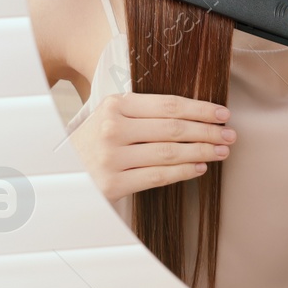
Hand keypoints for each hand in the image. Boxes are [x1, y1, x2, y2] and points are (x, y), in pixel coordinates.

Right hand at [70, 92, 235, 201]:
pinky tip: (199, 168)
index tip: (223, 114)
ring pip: (169, 152)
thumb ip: (142, 111)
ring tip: (221, 152)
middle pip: (173, 128)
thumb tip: (193, 113)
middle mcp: (112, 128)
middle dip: (207, 131)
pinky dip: (183, 171)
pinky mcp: (112, 183)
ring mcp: (111, 157)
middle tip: (230, 135)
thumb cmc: (92, 142)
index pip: (169, 104)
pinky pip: (158, 176)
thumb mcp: (109, 117)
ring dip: (202, 152)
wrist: (56, 172)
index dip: (201, 109)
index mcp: (114, 105)